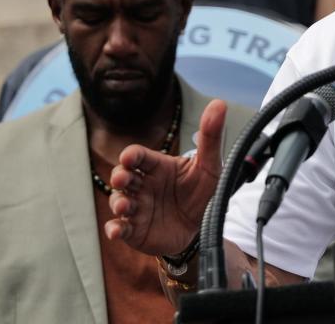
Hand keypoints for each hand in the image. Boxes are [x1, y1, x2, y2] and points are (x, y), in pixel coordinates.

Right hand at [105, 99, 227, 256]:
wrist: (205, 226)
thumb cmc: (204, 191)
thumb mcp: (210, 165)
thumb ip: (211, 136)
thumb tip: (219, 103)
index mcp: (158, 166)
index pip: (138, 156)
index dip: (131, 156)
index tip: (129, 158)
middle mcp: (143, 185)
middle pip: (122, 175)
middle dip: (119, 176)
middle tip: (122, 179)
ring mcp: (138, 207)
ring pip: (118, 201)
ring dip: (117, 202)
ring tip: (124, 206)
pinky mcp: (135, 229)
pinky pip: (119, 228)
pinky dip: (115, 229)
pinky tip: (116, 231)